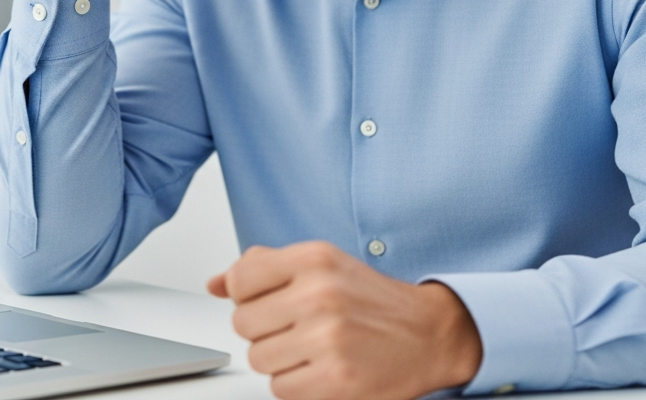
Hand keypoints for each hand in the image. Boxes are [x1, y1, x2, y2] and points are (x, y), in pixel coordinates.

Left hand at [208, 241, 481, 399]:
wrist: (429, 334)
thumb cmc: (371, 300)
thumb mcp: (322, 265)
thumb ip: (265, 268)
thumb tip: (216, 283)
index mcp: (314, 259)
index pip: (240, 279)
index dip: (247, 296)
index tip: (268, 300)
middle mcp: (320, 294)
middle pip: (243, 323)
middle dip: (264, 329)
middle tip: (296, 327)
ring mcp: (328, 338)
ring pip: (259, 358)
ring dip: (279, 359)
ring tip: (310, 348)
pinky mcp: (336, 379)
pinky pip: (281, 389)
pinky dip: (296, 384)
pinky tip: (321, 368)